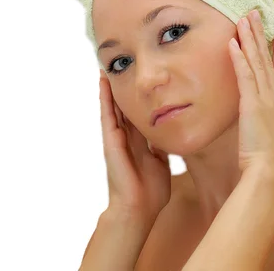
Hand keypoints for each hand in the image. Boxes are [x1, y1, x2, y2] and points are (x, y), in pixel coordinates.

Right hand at [98, 70, 171, 223]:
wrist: (140, 208)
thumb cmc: (151, 190)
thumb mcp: (162, 161)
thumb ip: (162, 147)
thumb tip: (170, 134)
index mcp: (140, 141)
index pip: (138, 112)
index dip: (138, 96)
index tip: (139, 78)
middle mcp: (126, 136)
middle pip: (124, 105)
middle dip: (123, 87)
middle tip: (121, 63)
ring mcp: (117, 137)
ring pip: (113, 106)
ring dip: (109, 87)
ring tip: (107, 65)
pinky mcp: (111, 141)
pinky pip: (107, 115)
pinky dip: (104, 98)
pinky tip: (103, 82)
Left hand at [228, 9, 273, 183]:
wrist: (273, 177)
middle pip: (268, 59)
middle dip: (261, 35)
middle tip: (255, 14)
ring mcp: (265, 99)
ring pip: (257, 62)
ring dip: (249, 38)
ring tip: (243, 18)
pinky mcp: (251, 104)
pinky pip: (244, 75)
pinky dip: (238, 58)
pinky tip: (232, 42)